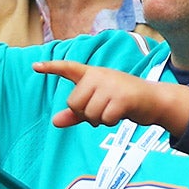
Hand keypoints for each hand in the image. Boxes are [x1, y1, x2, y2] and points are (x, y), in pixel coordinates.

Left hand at [33, 59, 188, 133]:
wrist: (154, 100)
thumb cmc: (123, 101)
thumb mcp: (98, 105)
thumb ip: (76, 113)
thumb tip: (55, 121)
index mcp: (92, 74)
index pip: (68, 68)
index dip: (51, 68)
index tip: (34, 67)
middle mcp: (99, 75)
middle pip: (74, 102)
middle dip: (85, 113)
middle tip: (101, 110)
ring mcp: (111, 85)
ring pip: (89, 113)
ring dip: (100, 119)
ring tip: (112, 111)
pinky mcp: (122, 97)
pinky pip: (104, 118)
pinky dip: (110, 122)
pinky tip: (120, 114)